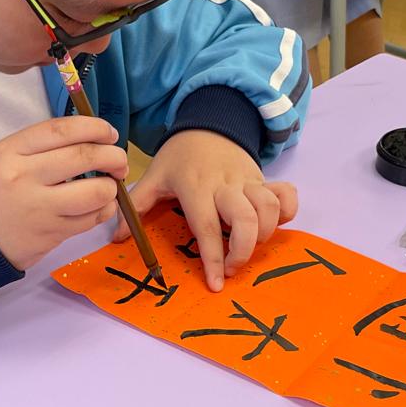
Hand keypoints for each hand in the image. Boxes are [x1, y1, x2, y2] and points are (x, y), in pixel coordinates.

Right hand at [0, 117, 128, 271]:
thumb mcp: (6, 157)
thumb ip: (43, 145)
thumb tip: (94, 139)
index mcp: (12, 151)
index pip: (62, 130)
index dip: (95, 127)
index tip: (109, 133)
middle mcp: (25, 177)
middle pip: (85, 157)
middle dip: (113, 156)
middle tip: (119, 161)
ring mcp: (40, 209)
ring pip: (95, 192)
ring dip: (112, 187)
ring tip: (109, 186)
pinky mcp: (52, 234)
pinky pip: (91, 219)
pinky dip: (104, 209)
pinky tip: (99, 205)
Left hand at [114, 131, 298, 291]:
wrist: (209, 122)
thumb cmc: (179, 157)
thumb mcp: (154, 176)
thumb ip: (137, 205)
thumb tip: (117, 238)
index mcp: (195, 186)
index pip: (206, 226)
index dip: (212, 258)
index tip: (215, 284)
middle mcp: (225, 184)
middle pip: (245, 219)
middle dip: (242, 251)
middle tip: (230, 268)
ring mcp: (248, 180)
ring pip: (269, 208)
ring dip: (264, 235)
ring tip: (247, 248)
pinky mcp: (264, 178)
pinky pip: (286, 194)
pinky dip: (288, 212)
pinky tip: (275, 226)